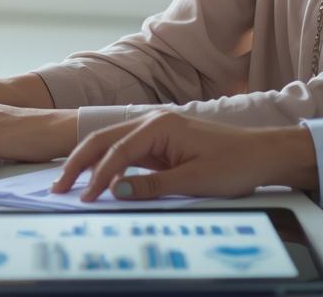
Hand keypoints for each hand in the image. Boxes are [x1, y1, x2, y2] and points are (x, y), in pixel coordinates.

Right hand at [50, 111, 317, 202]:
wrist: (263, 155)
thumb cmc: (234, 164)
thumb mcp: (193, 180)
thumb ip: (152, 185)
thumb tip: (116, 191)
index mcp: (159, 125)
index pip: (117, 151)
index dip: (97, 177)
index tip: (84, 199)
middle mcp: (153, 123)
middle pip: (105, 140)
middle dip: (79, 163)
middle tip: (58, 186)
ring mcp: (157, 133)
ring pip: (112, 145)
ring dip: (90, 164)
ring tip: (69, 184)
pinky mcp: (162, 145)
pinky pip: (127, 154)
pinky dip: (109, 167)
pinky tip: (98, 181)